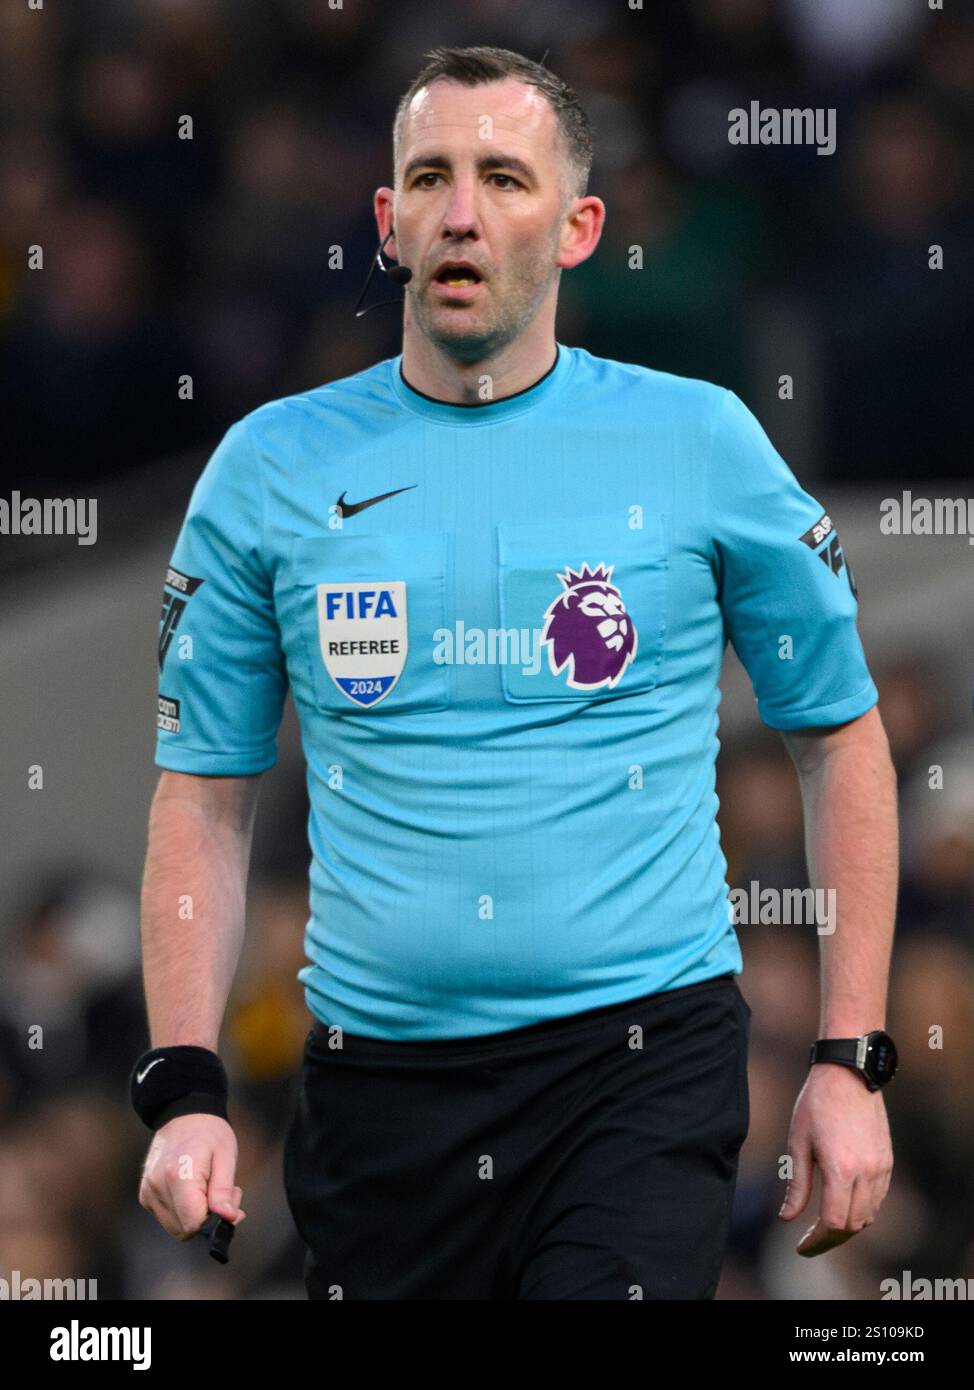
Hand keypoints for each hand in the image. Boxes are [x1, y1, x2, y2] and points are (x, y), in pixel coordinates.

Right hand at [139, 1113, 245, 1239]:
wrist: (184, 1115)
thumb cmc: (210, 1134)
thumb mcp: (226, 1156)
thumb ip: (224, 1191)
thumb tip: (227, 1219)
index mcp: (178, 1174)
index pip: (193, 1222)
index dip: (214, 1221)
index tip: (229, 1206)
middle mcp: (157, 1186)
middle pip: (184, 1229)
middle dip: (208, 1220)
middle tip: (226, 1195)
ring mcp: (148, 1191)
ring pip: (176, 1227)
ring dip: (197, 1217)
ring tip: (210, 1188)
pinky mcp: (145, 1195)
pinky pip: (168, 1218)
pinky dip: (184, 1212)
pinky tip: (196, 1191)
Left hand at [778, 1062, 892, 1256]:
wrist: (849, 1073)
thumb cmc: (816, 1104)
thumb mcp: (798, 1142)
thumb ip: (796, 1184)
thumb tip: (787, 1218)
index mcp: (840, 1169)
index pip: (833, 1222)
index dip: (817, 1239)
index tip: (801, 1244)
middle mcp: (865, 1172)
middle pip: (853, 1224)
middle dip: (831, 1237)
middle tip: (810, 1239)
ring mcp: (881, 1167)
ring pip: (869, 1215)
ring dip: (848, 1224)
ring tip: (825, 1224)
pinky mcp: (887, 1160)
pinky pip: (879, 1198)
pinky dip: (863, 1209)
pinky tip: (844, 1204)